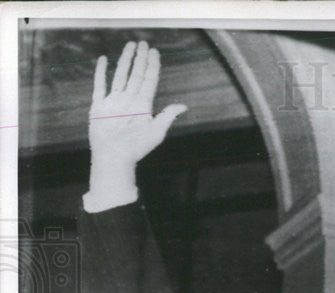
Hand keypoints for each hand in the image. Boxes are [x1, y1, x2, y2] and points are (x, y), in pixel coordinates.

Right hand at [89, 41, 186, 191]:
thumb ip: (168, 116)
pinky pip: (99, 85)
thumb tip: (184, 106)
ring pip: (120, 75)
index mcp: (143, 105)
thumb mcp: (156, 131)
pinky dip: (101, 72)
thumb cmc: (137, 148)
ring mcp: (114, 101)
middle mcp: (129, 100)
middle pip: (136, 74)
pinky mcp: (99, 105)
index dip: (152, 66)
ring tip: (130, 46)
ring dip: (125, 60)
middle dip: (140, 58)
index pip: (149, 80)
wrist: (114, 156)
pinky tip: (104, 59)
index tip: (155, 52)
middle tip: (144, 43)